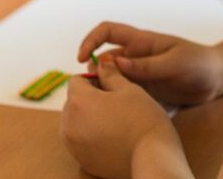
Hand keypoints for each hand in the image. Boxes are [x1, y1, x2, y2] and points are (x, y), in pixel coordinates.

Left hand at [61, 61, 185, 178]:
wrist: (152, 158)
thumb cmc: (142, 119)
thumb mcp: (128, 89)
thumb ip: (110, 74)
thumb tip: (101, 62)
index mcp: (78, 101)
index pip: (76, 80)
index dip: (92, 78)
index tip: (110, 84)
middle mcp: (69, 124)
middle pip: (72, 101)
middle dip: (88, 98)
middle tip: (114, 102)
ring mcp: (73, 145)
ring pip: (74, 121)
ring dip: (87, 116)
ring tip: (113, 120)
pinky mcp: (81, 160)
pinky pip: (79, 140)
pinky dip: (89, 134)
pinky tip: (111, 136)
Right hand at [78, 22, 222, 105]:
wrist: (216, 79)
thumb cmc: (197, 63)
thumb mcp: (173, 63)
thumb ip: (145, 65)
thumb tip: (112, 62)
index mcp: (141, 42)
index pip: (108, 31)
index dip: (90, 41)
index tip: (81, 59)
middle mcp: (136, 56)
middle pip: (104, 60)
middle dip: (93, 74)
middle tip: (89, 94)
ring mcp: (140, 74)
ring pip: (112, 80)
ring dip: (104, 90)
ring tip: (103, 107)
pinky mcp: (145, 90)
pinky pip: (124, 94)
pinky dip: (117, 101)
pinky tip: (118, 114)